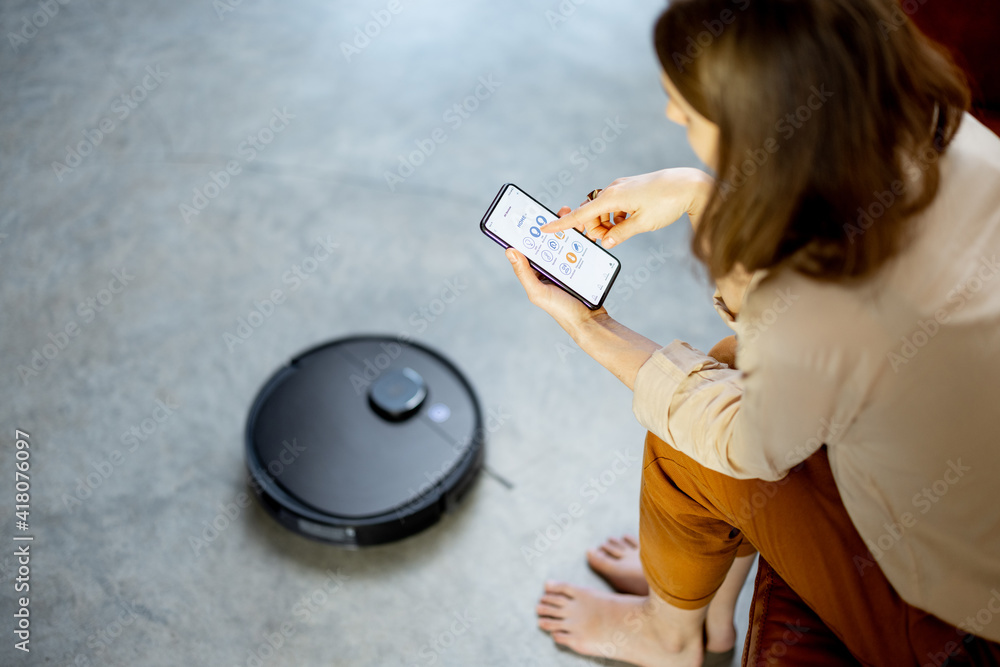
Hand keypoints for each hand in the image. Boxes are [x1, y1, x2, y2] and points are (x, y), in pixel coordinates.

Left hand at [506, 206, 605, 332]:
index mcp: (536, 272)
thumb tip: (509, 250)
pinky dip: (584, 240)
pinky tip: (588, 231)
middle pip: (549, 241)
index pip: (529, 247)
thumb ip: (523, 273)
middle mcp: (549, 268)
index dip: (529, 230)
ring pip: (566, 242)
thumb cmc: (562, 310)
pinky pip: (581, 249)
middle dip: (554, 225)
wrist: (590, 322)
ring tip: (577, 218)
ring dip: (571, 229)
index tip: (532, 213)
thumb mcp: (538, 292)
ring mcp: (566, 267)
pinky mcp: (581, 268)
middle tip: (561, 210)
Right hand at [540, 168, 713, 248]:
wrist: (689, 184)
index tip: (546, 228)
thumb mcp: (642, 224)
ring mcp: (621, 188)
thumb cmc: (666, 202)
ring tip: (620, 232)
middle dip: (594, 229)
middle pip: (592, 214)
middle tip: (607, 240)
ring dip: (607, 225)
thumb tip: (605, 242)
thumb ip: (620, 234)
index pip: (581, 213)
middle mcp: (613, 189)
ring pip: (603, 211)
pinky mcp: (630, 189)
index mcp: (612, 197)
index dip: (563, 223)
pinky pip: (615, 206)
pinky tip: (629, 222)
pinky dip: (616, 218)